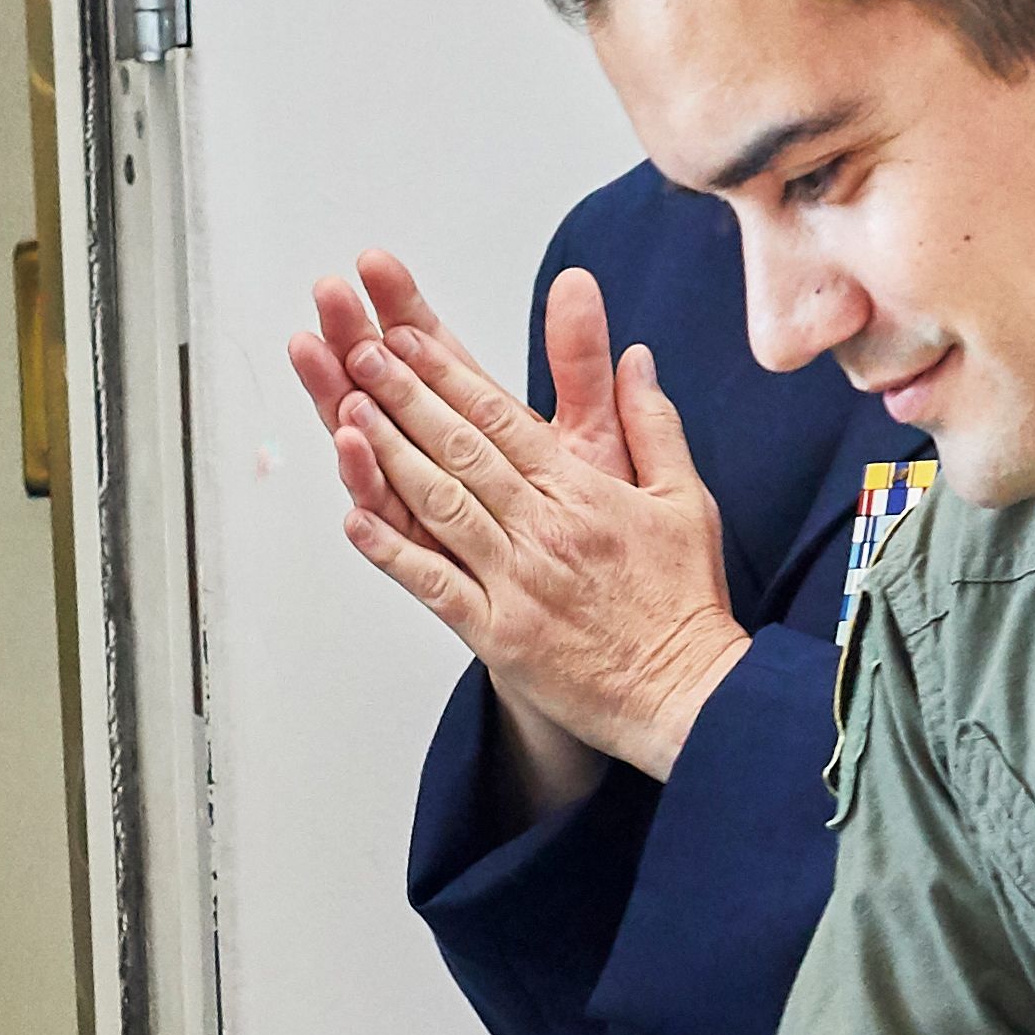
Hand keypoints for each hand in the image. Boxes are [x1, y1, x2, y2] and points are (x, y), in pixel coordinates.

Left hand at [290, 253, 750, 794]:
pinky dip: (392, 553)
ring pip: (440, 507)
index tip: (405, 339)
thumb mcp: (685, 498)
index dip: (446, 375)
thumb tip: (636, 356)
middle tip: (359, 353)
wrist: (688, 695)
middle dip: (404, 396)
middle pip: (460, 450)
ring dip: (388, 457)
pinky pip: (436, 586)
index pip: (501, 419)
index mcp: (582, 492)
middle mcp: (543, 529)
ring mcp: (516, 582)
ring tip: (345, 412)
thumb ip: (653, 423)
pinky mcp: (500, 636)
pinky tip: (354, 520)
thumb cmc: (683, 602)